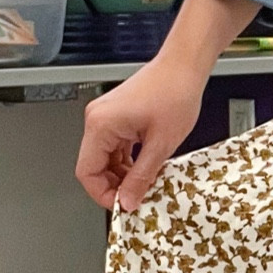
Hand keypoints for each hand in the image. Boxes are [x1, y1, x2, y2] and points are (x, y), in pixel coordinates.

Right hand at [76, 58, 206, 211]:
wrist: (185, 66)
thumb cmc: (175, 92)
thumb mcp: (161, 144)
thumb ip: (141, 176)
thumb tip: (128, 201)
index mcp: (101, 124)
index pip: (87, 172)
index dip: (103, 194)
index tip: (122, 206)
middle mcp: (97, 119)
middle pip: (94, 166)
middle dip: (114, 185)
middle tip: (136, 197)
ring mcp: (106, 116)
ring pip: (105, 158)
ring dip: (123, 174)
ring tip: (145, 183)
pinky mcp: (117, 116)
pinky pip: (114, 146)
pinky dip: (127, 160)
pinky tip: (144, 168)